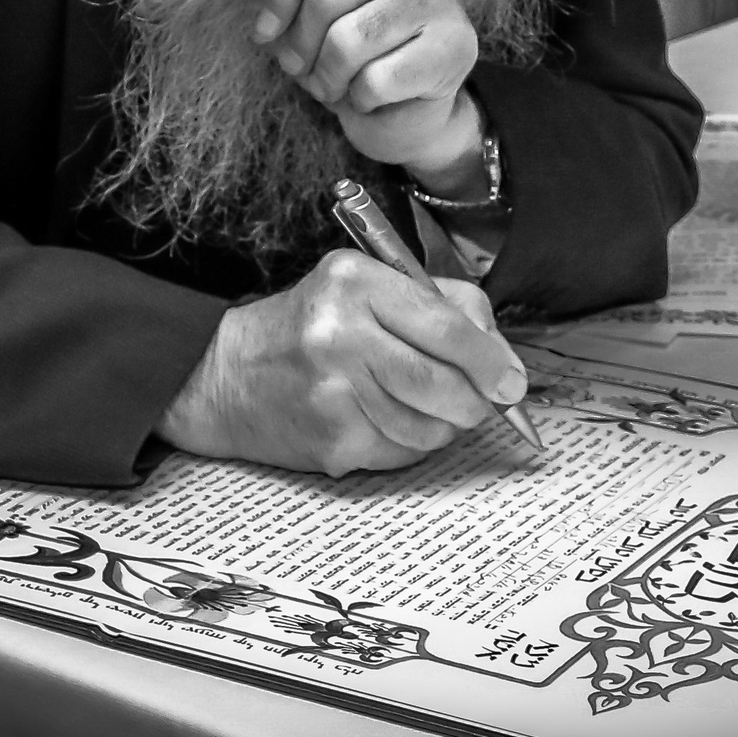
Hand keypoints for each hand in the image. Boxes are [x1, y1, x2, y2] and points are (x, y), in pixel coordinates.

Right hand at [153, 250, 528, 475]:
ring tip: (419, 405)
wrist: (225, 376)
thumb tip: (503, 357)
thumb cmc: (309, 326)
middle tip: (484, 402)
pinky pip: (402, 453)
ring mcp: (334, 393)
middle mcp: (341, 335)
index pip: (446, 326)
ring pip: (429, 427)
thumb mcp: (364, 286)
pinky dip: (409, 443)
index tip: (512, 381)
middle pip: (443, 384)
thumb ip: (438, 305)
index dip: (490, 359)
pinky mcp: (331, 440)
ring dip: (442, 425)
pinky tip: (386, 421)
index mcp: (356, 283)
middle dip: (476, 402)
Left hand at [220, 0, 482, 178]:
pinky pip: (377, 79)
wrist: (399, 112)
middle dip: (299, 43)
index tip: (266, 30)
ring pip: (350, 40)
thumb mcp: (293, 10)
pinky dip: (359, 100)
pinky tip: (369, 97)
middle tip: (301, 67)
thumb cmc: (344, 51)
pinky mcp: (456, 47)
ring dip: (327, 77)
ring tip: (332, 83)